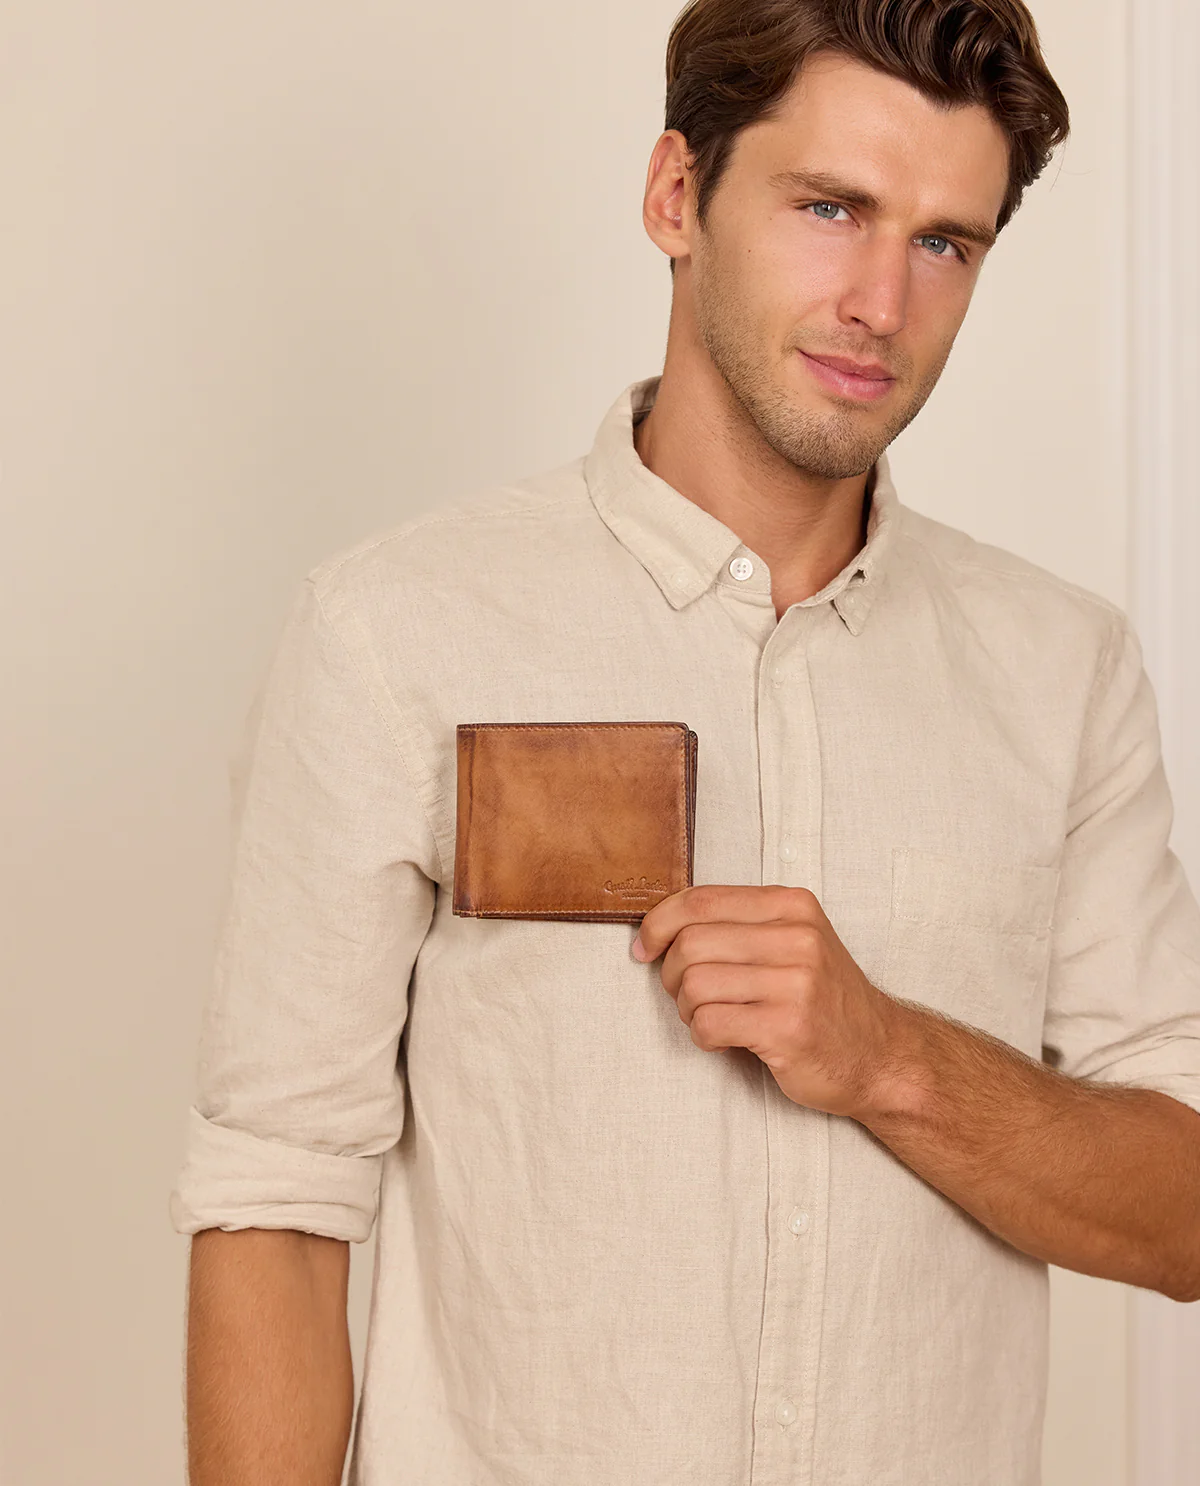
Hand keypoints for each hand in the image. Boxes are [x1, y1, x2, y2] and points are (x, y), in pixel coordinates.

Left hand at [632, 883, 907, 1119]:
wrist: (880, 1055)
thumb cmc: (823, 999)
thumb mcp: (793, 941)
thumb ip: (738, 924)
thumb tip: (657, 926)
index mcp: (792, 906)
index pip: (701, 900)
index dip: (658, 923)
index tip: (644, 947)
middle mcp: (797, 938)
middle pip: (691, 943)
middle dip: (672, 973)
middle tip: (687, 993)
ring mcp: (796, 984)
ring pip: (695, 984)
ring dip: (688, 1008)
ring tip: (710, 1017)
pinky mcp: (788, 1029)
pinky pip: (709, 1024)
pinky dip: (703, 1035)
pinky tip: (726, 1038)